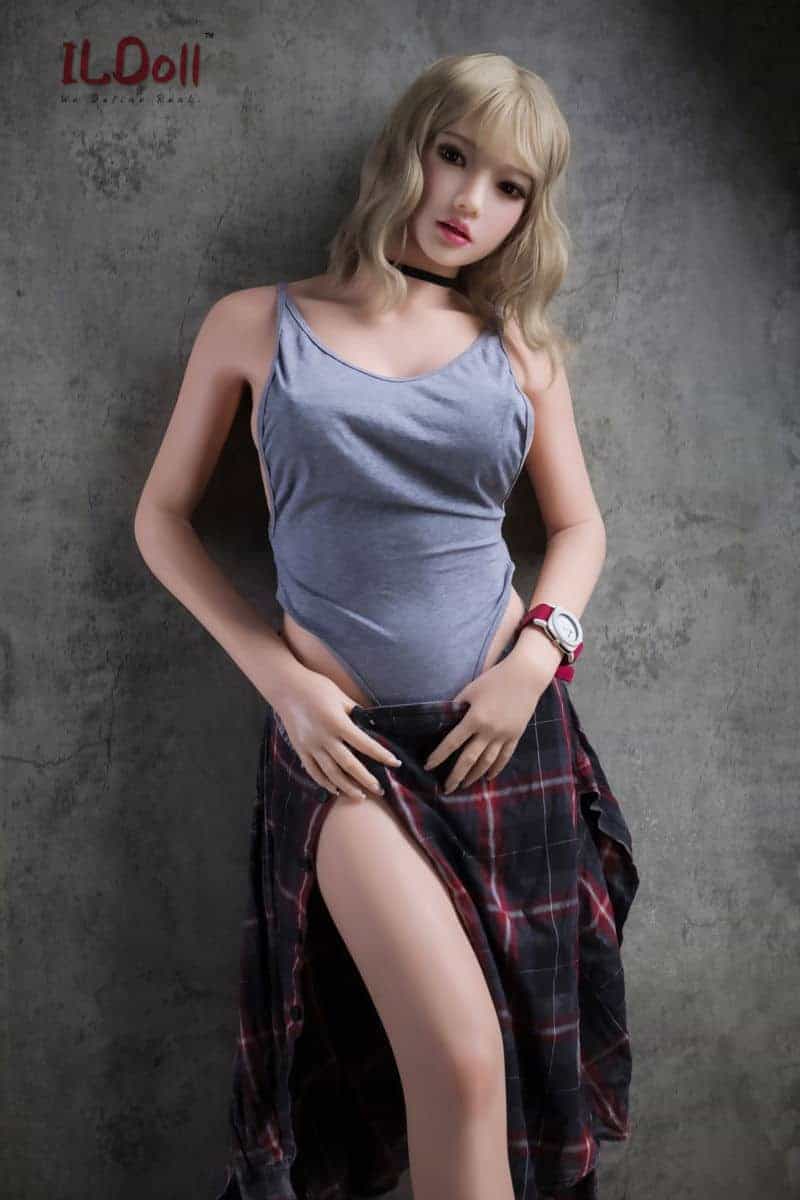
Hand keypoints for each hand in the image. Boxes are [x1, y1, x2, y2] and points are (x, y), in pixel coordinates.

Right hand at [275, 668, 401, 798]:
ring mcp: (310, 746)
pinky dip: (325, 783)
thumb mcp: (340, 696)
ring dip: (347, 787)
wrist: (285, 687)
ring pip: (331, 773)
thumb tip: (371, 726)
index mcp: (337, 722)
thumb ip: (356, 713)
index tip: (395, 763)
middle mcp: (324, 738)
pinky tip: (336, 790)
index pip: (364, 743)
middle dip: (366, 780)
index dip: (381, 754)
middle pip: (349, 765)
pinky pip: (313, 771)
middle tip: (380, 790)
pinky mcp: (300, 749)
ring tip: (361, 796)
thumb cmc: (316, 687)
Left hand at [423, 652, 553, 792]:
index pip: (452, 742)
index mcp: (475, 719)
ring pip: (487, 762)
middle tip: (446, 788)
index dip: (439, 756)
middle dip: (456, 775)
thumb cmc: (494, 679)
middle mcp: (489, 731)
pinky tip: (488, 777)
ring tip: (464, 785)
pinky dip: (496, 768)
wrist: (525, 676)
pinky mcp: (516, 735)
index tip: (428, 766)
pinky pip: (505, 757)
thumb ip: (457, 706)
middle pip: (469, 759)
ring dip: (474, 776)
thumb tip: (445, 720)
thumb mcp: (471, 690)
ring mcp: (504, 735)